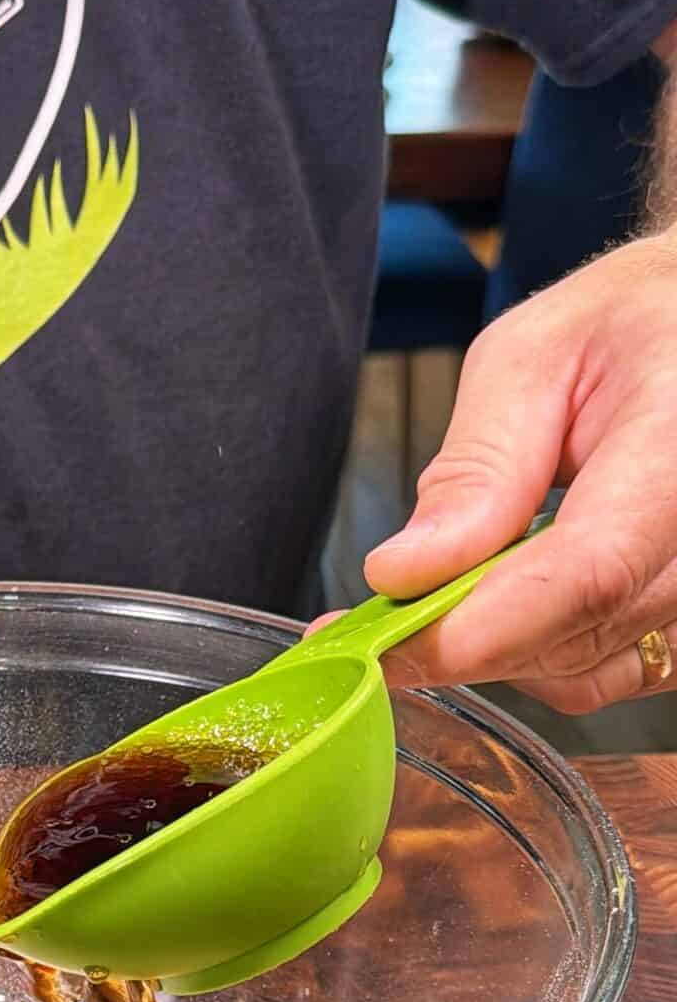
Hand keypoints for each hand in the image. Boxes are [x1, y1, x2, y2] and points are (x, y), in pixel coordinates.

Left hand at [363, 230, 676, 708]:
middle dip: (459, 638)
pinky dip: (544, 653)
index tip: (381, 643)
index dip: (475, 627)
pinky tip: (511, 597)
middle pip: (577, 634)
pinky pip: (614, 673)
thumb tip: (403, 571)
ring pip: (587, 671)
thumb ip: (476, 470)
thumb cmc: (626, 327)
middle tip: (374, 616)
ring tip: (450, 582)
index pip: (586, 573)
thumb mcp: (530, 359)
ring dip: (499, 647)